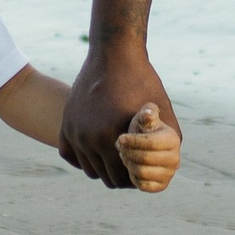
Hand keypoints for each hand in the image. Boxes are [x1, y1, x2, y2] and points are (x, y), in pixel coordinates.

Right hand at [61, 35, 179, 185]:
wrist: (114, 54)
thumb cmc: (143, 82)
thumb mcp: (164, 113)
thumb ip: (169, 143)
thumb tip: (168, 169)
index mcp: (114, 139)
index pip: (126, 179)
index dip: (138, 177)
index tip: (145, 167)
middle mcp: (90, 138)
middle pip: (107, 178)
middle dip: (122, 174)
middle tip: (133, 164)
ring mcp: (75, 132)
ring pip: (90, 170)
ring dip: (104, 167)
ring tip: (119, 155)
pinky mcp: (65, 124)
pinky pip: (70, 156)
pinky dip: (83, 157)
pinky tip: (98, 147)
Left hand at [117, 103, 181, 192]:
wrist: (147, 146)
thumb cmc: (144, 129)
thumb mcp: (144, 118)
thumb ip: (147, 113)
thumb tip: (147, 114)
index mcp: (172, 140)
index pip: (151, 143)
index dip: (133, 141)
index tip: (120, 139)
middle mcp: (175, 159)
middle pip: (145, 158)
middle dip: (128, 152)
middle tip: (119, 147)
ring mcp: (169, 174)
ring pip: (142, 172)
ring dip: (128, 164)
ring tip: (123, 155)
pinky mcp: (161, 186)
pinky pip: (143, 185)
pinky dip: (132, 177)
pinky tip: (130, 166)